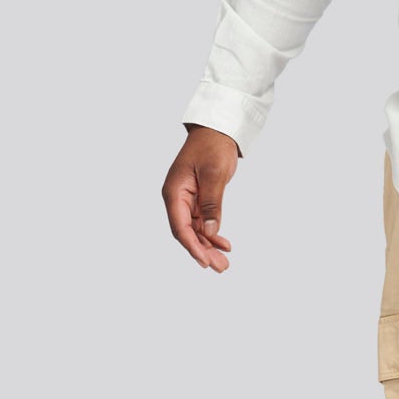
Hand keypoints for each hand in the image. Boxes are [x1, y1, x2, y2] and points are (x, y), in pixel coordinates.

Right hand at [162, 124, 240, 271]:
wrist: (217, 130)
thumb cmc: (212, 146)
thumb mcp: (214, 174)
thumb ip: (212, 203)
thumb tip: (209, 231)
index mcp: (174, 192)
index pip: (180, 226)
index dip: (192, 246)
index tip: (205, 261)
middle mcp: (177, 198)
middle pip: (187, 232)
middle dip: (203, 251)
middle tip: (220, 268)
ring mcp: (186, 199)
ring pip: (195, 230)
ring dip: (209, 246)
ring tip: (224, 263)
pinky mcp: (197, 199)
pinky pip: (202, 222)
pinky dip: (213, 234)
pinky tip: (224, 245)